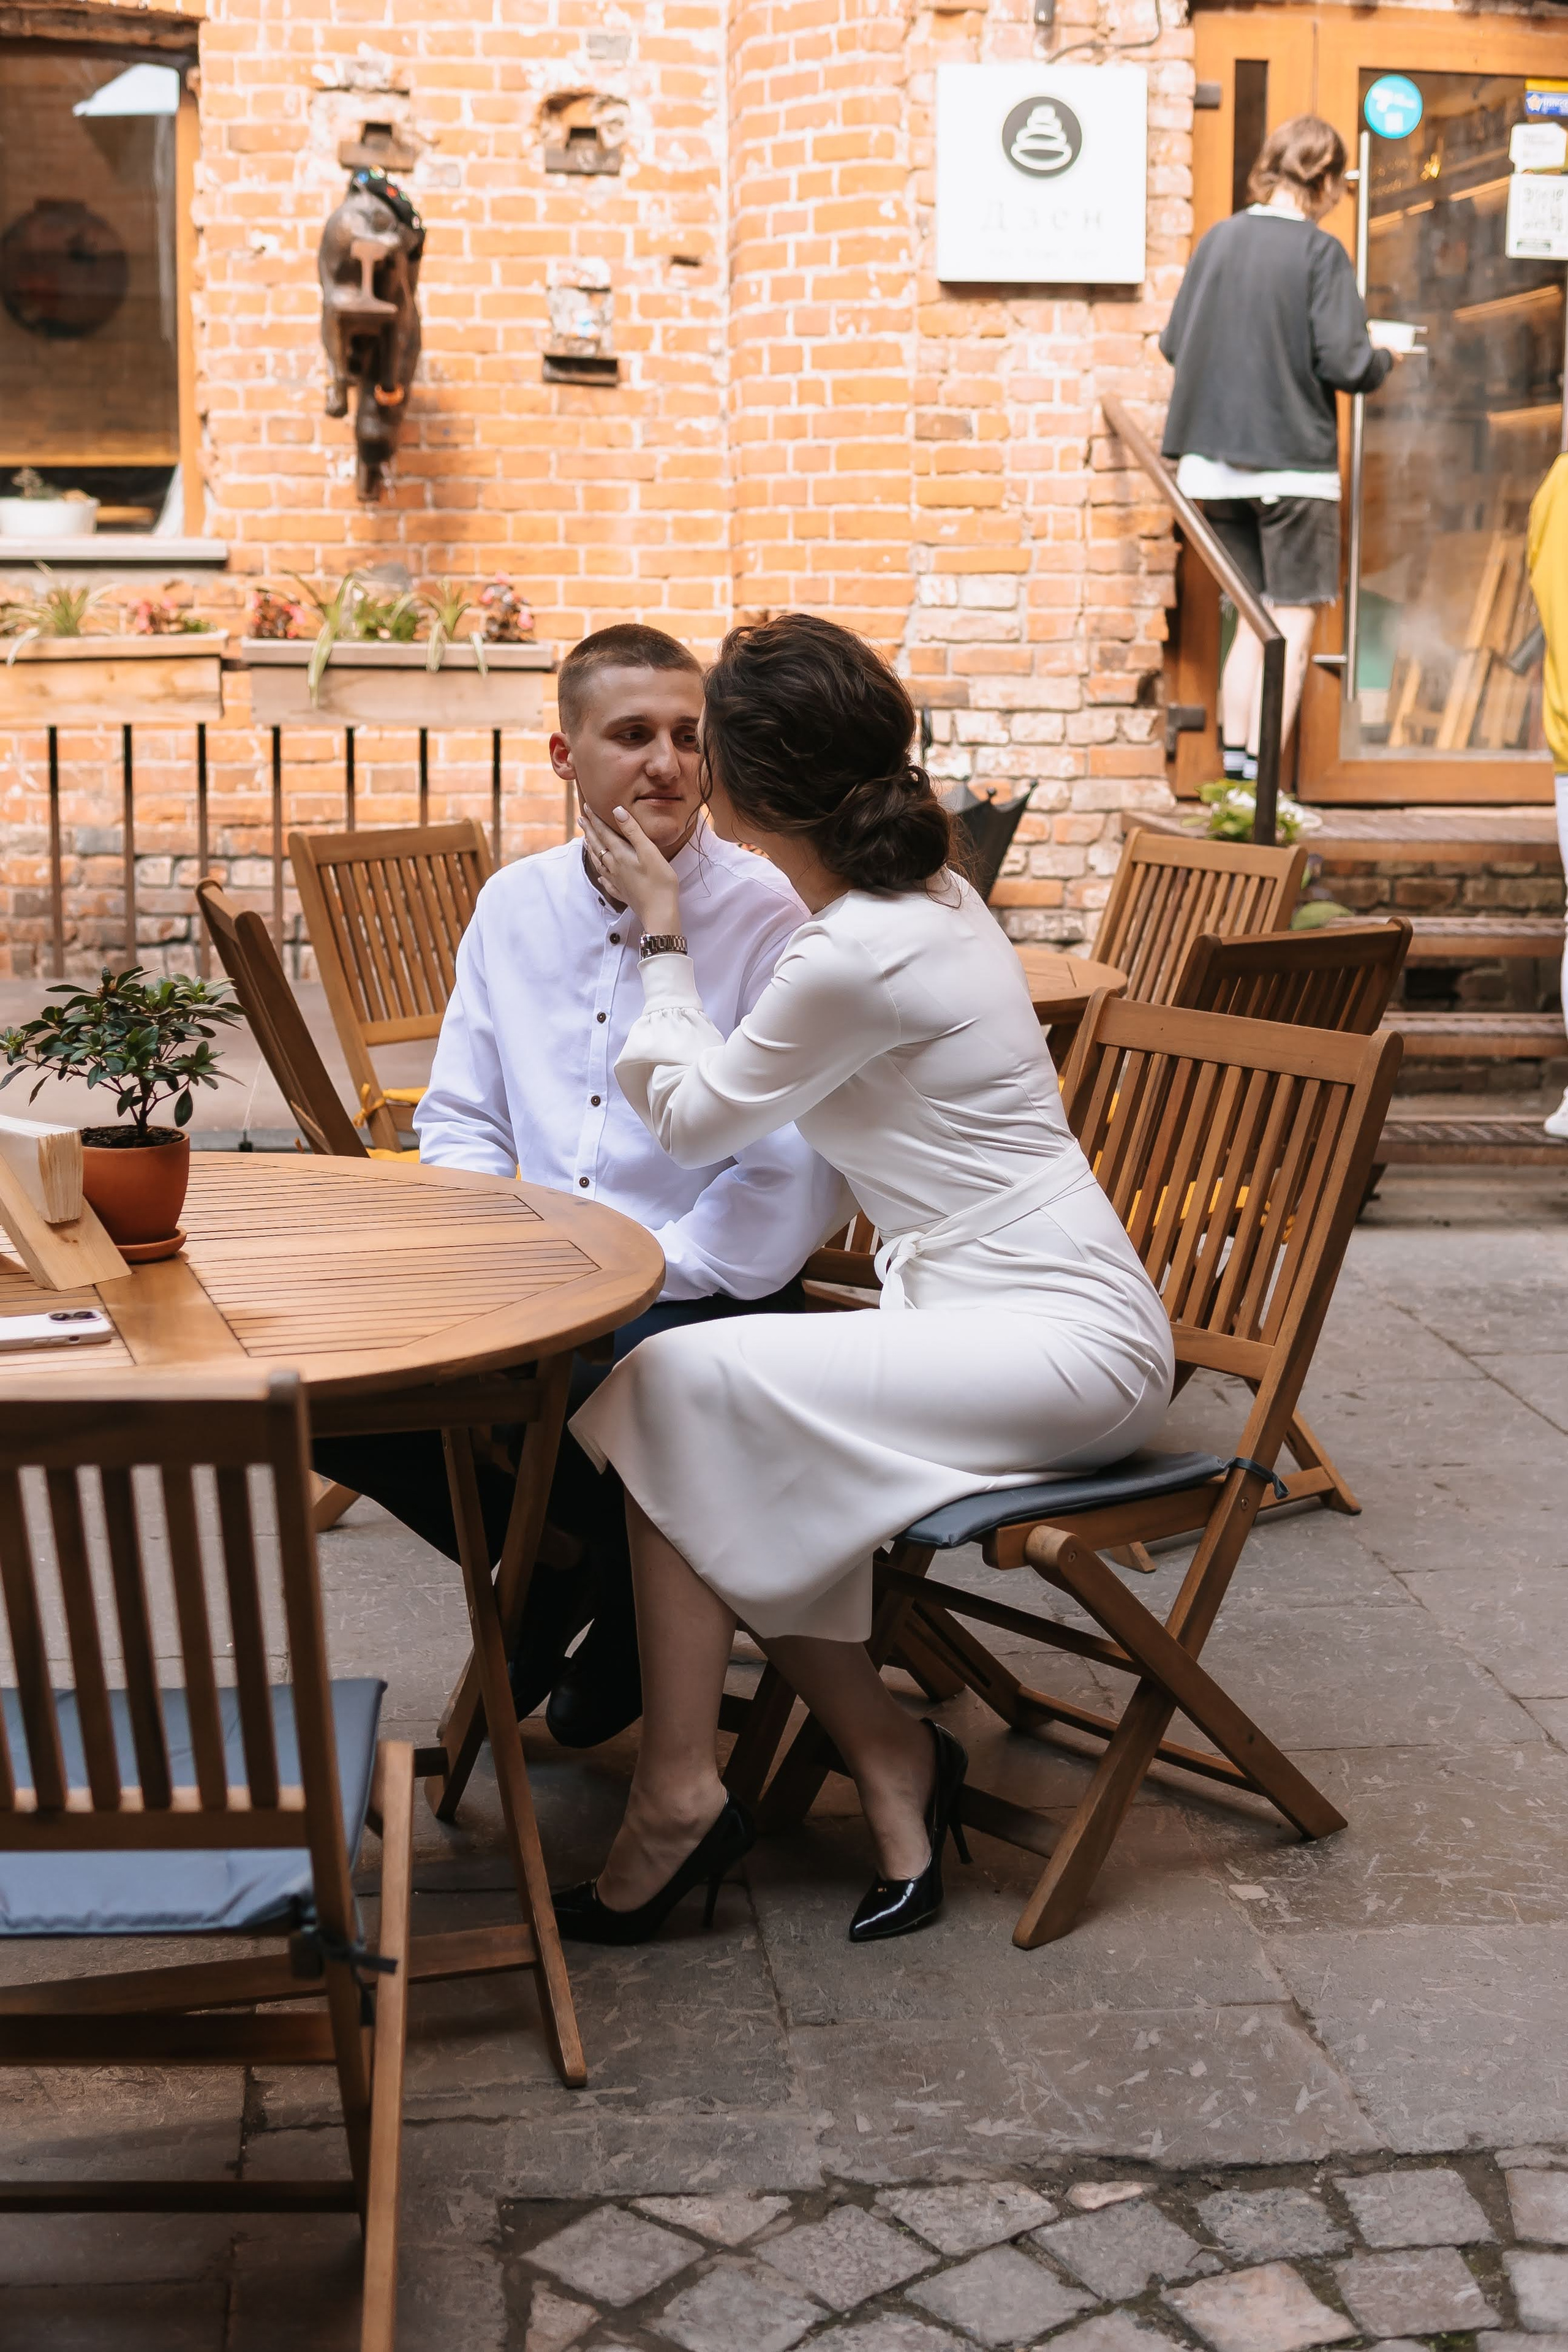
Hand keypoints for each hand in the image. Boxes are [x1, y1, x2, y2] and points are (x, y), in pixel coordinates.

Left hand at [579, 796, 682, 936]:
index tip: (586, 807)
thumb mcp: (649, 852)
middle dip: (589, 831)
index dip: (595, 819)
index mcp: (620, 855)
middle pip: (598, 846)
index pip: (604, 832)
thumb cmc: (660, 882)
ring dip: (592, 849)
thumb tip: (617, 811)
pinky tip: (601, 875)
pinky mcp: (622, 892)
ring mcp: (617, 881)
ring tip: (586, 841)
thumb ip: (633, 831)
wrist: (659, 913)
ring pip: (599, 862)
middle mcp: (614, 866)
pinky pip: (606, 880)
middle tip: (580, 819)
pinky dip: (601, 874)